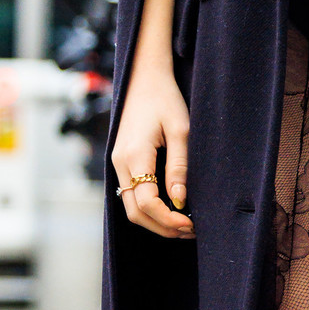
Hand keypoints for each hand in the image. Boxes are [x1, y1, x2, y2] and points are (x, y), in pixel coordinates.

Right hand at [111, 61, 194, 238]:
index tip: (191, 224)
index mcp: (134, 155)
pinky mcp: (121, 162)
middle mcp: (119, 163)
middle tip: (191, 230)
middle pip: (135, 212)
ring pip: (130, 207)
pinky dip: (149, 208)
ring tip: (184, 223)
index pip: (147, 202)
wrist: (143, 79)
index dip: (169, 220)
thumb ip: (179, 166)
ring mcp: (117, 163)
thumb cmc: (166, 100)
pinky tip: (171, 208)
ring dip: (156, 221)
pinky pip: (131, 195)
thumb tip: (181, 202)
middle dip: (162, 227)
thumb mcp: (181, 130)